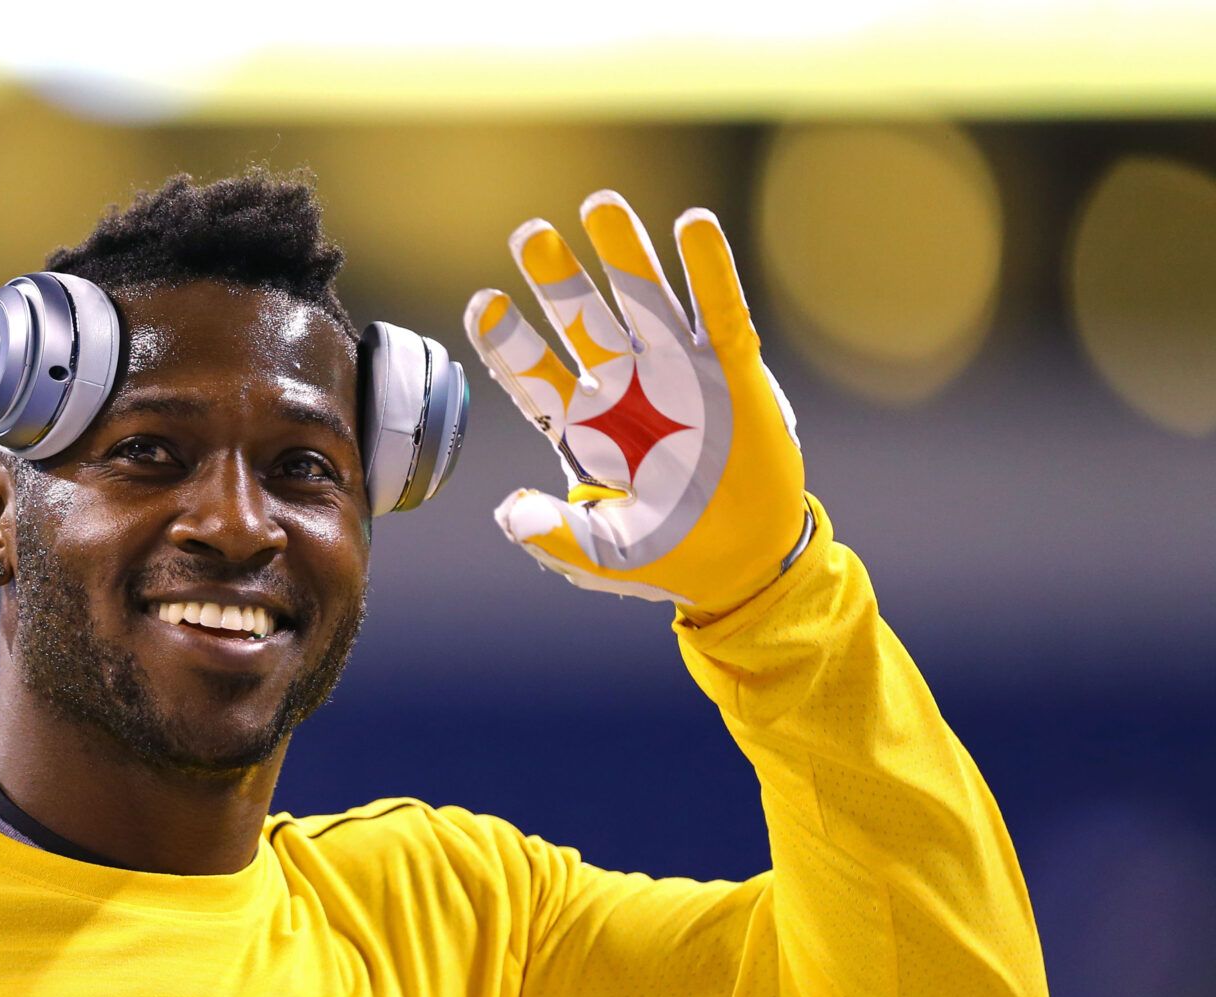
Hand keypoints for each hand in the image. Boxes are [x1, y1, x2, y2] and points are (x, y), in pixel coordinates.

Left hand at [464, 191, 811, 620]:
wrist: (743, 562)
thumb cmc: (668, 555)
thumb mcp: (604, 555)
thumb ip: (555, 537)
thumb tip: (508, 513)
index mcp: (583, 427)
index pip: (533, 374)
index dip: (508, 340)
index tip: (483, 305)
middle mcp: (623, 387)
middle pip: (580, 322)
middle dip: (556, 279)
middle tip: (530, 234)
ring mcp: (676, 372)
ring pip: (643, 301)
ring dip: (625, 255)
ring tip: (601, 204)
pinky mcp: (731, 370)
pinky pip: (719, 311)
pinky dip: (708, 270)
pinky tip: (693, 225)